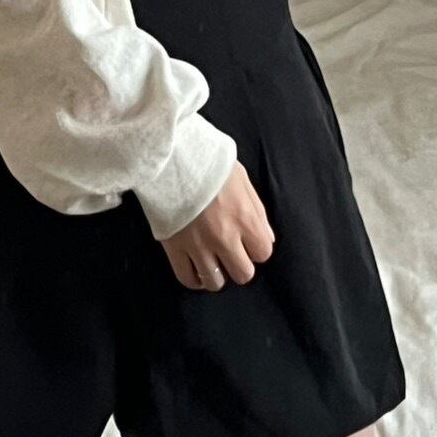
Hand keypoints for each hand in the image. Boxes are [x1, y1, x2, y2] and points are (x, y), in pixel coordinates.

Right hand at [159, 160, 275, 291]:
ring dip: (217, 274)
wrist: (169, 154)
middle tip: (229, 250)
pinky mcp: (174, 248)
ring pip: (215, 282)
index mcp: (244, 218)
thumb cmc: (207, 160)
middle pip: (243, 274)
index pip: (263, 252)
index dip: (256, 247)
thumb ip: (257, 210)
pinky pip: (187, 278)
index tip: (247, 239)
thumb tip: (267, 238)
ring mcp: (198, 246)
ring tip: (211, 260)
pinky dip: (194, 278)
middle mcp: (224, 238)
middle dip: (239, 263)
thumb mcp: (241, 177)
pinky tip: (196, 269)